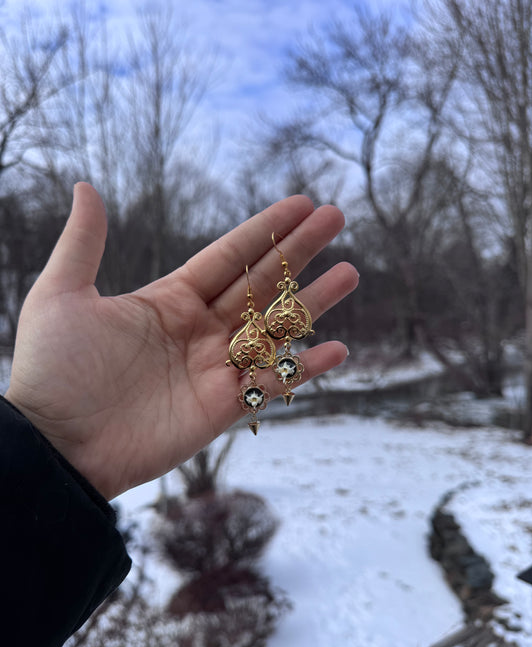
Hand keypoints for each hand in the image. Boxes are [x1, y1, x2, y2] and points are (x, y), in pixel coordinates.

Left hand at [5, 183, 357, 499]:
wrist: (54, 446)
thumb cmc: (52, 371)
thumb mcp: (61, 295)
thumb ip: (83, 242)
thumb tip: (86, 187)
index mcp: (168, 301)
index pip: (228, 257)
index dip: (264, 231)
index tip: (300, 204)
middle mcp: (198, 331)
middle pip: (260, 284)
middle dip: (298, 251)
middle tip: (337, 218)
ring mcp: (213, 370)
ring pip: (275, 330)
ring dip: (313, 302)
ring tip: (350, 273)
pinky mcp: (221, 409)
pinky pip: (272, 384)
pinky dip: (304, 369)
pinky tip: (337, 349)